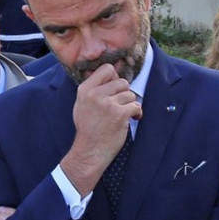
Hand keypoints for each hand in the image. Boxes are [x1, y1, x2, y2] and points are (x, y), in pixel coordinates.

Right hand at [59, 64, 141, 194]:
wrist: (89, 150)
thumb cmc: (87, 129)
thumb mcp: (81, 104)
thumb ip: (93, 88)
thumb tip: (111, 72)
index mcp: (85, 90)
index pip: (107, 69)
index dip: (114, 77)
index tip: (114, 89)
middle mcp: (95, 94)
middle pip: (122, 82)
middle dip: (124, 93)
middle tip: (119, 105)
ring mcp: (108, 104)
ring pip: (130, 94)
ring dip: (130, 105)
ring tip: (122, 115)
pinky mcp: (120, 114)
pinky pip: (136, 106)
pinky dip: (136, 113)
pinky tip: (131, 119)